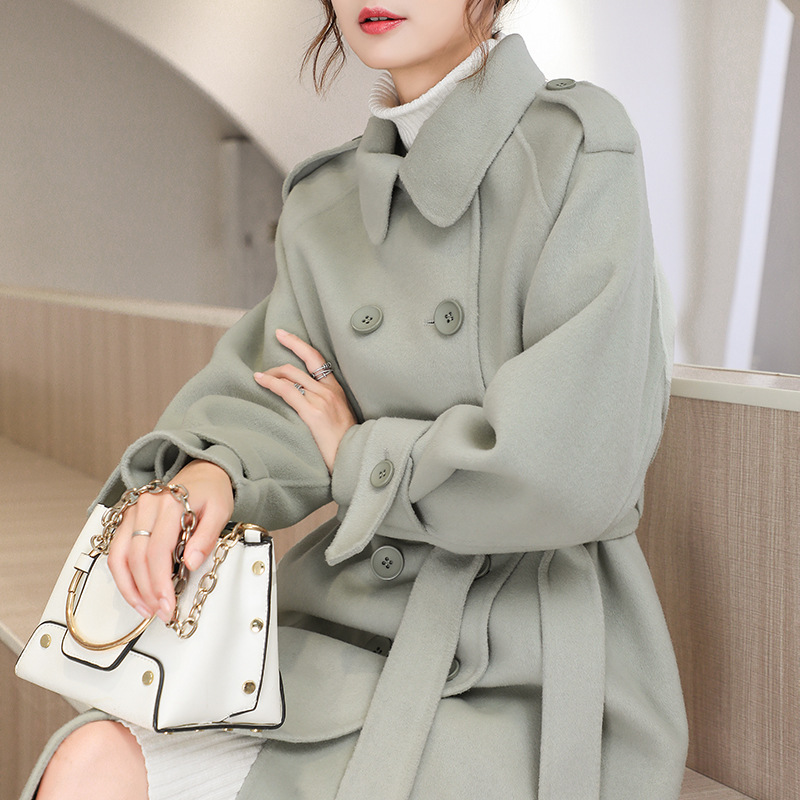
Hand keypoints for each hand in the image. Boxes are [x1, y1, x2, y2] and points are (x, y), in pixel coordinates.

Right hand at [107, 460, 233, 622]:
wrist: (202, 473)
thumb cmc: (211, 492)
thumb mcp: (220, 511)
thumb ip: (207, 536)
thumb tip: (191, 564)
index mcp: (170, 504)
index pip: (158, 550)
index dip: (160, 581)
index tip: (167, 604)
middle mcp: (145, 507)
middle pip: (136, 556)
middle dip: (147, 590)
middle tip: (160, 612)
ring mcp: (133, 512)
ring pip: (119, 556)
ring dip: (129, 587)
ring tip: (145, 608)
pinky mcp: (127, 520)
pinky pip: (116, 551)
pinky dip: (122, 575)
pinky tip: (135, 591)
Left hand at [254, 329, 355, 473]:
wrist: (354, 458)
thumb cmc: (344, 443)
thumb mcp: (339, 417)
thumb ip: (325, 404)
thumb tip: (303, 400)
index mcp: (337, 390)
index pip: (317, 359)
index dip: (299, 344)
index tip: (284, 335)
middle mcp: (329, 391)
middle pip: (302, 363)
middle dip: (284, 351)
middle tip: (273, 345)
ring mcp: (321, 400)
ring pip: (291, 375)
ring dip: (272, 373)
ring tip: (260, 377)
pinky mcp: (312, 413)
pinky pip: (286, 390)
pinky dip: (270, 383)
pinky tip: (259, 381)